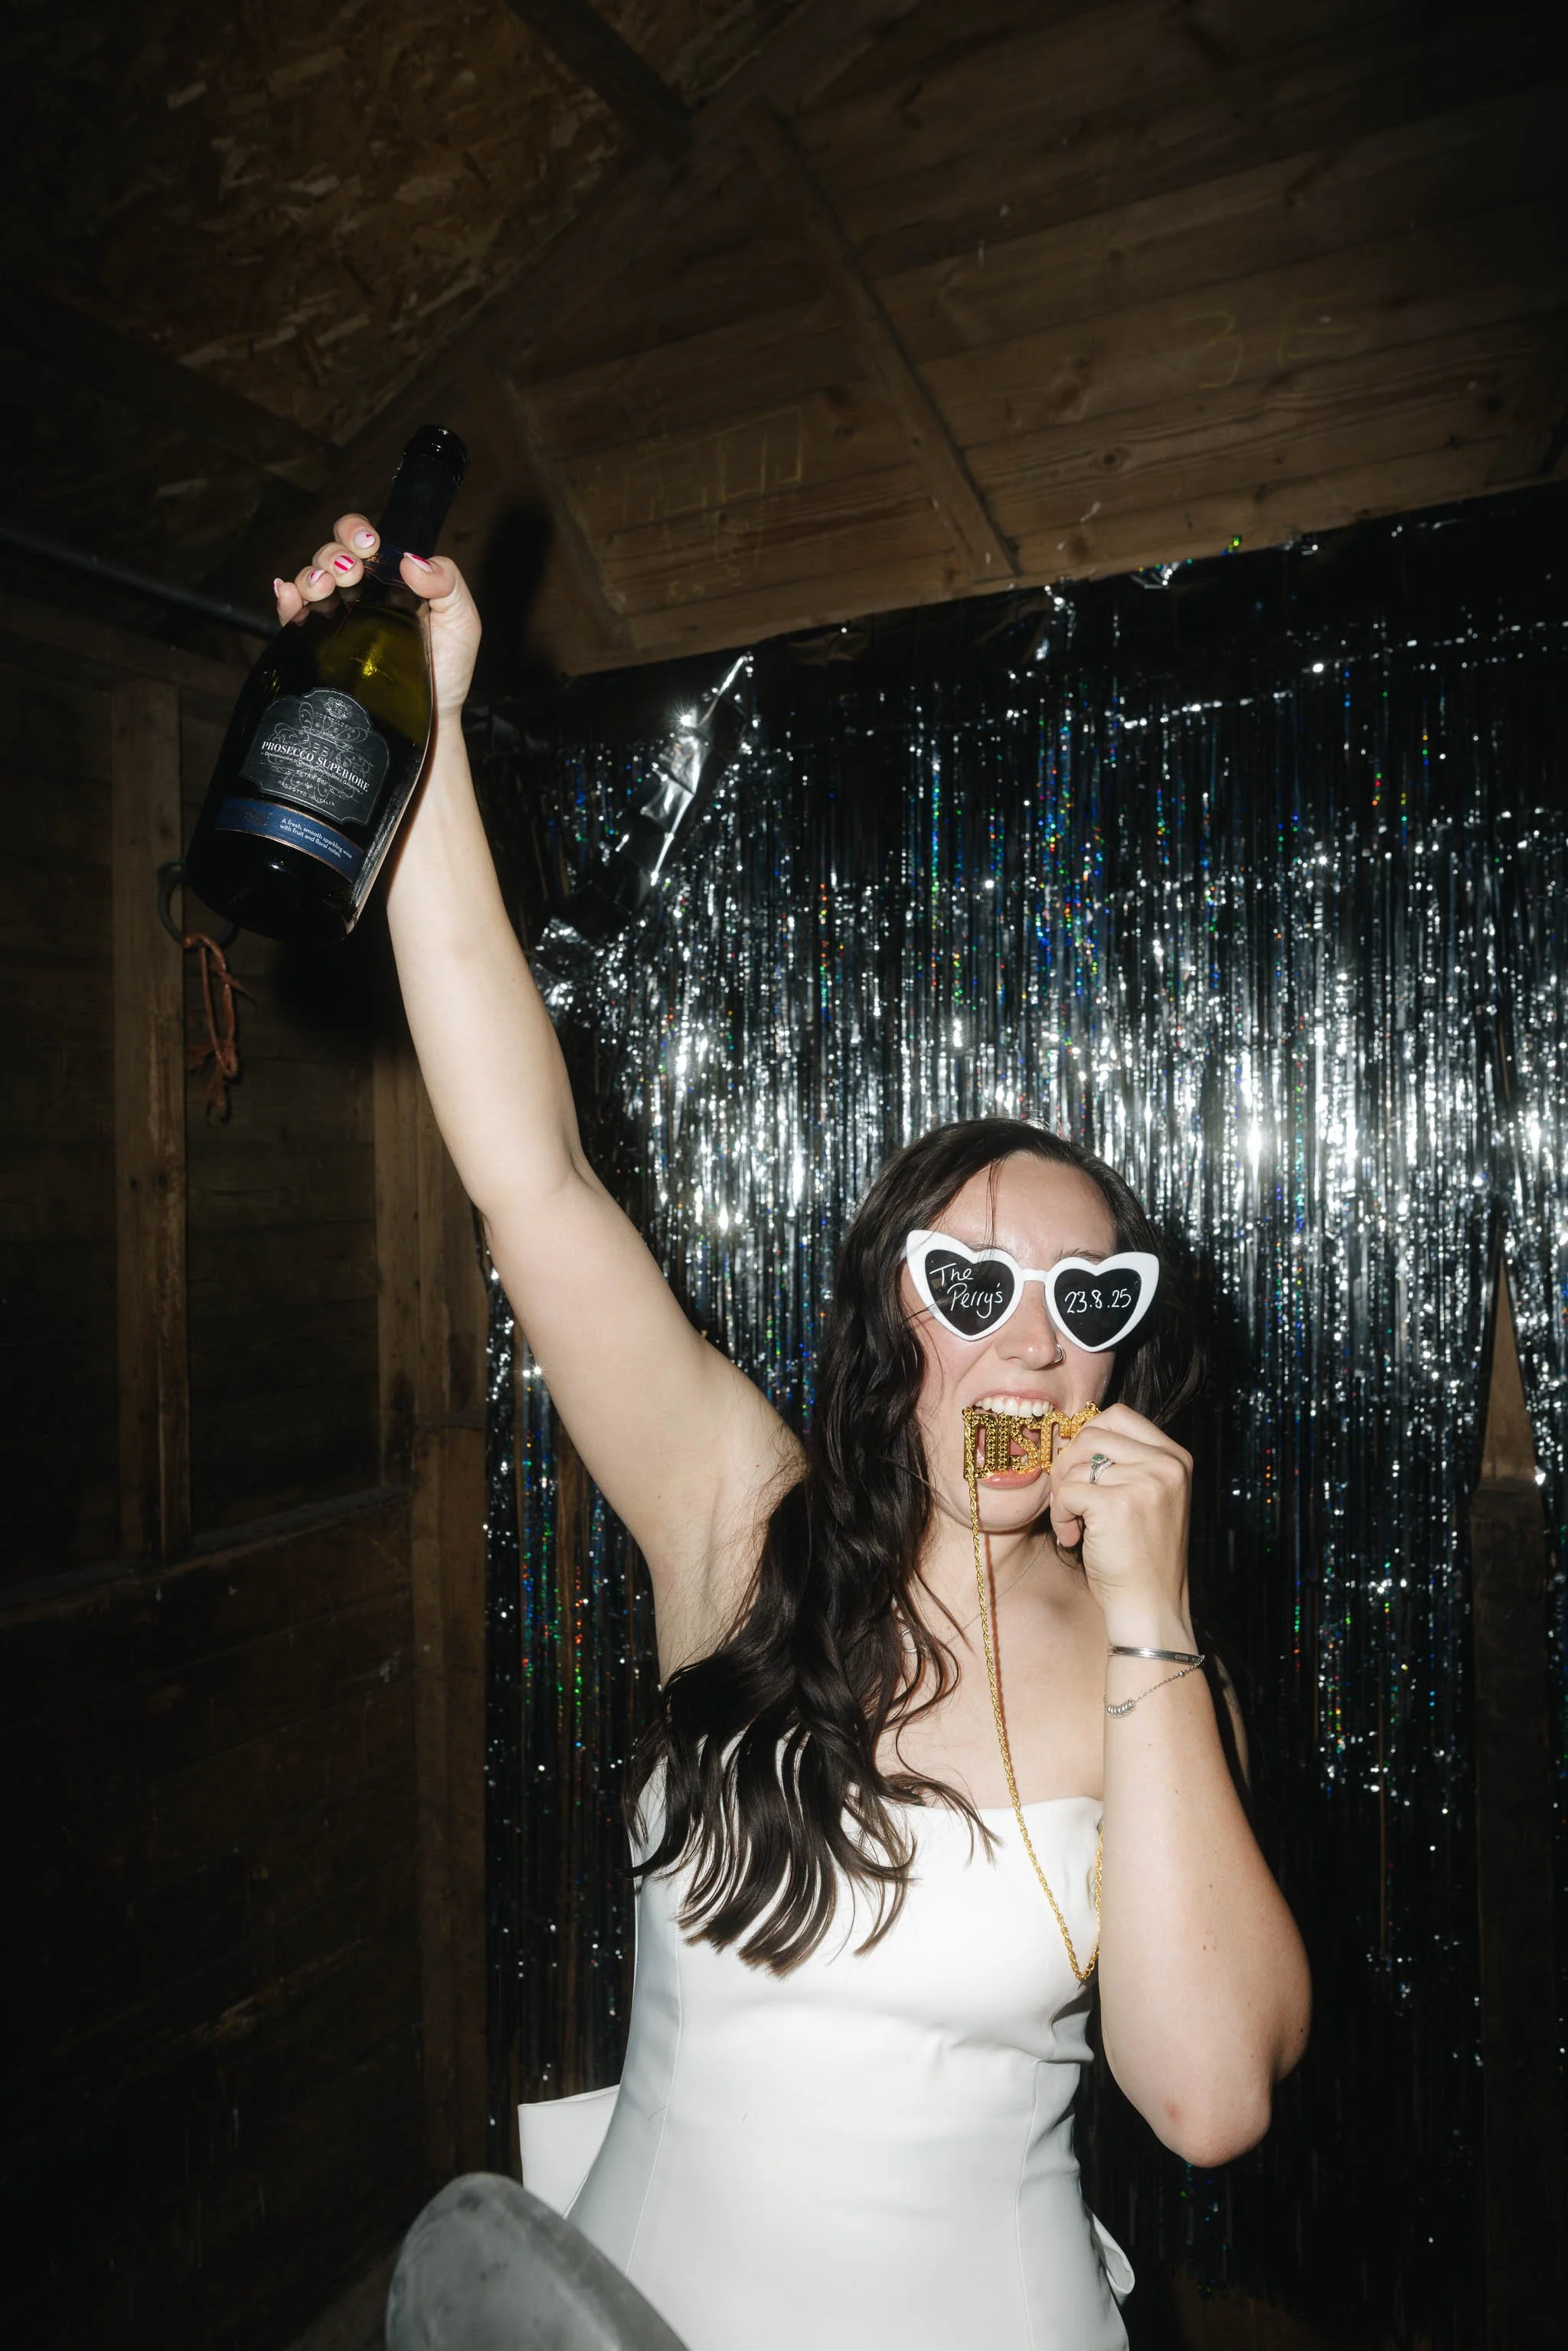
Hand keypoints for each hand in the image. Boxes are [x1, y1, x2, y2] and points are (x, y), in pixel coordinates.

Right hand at [276, 511, 480, 717]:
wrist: (429, 720)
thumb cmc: (447, 672)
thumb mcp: (462, 622)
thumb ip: (449, 583)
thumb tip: (411, 560)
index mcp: (389, 580)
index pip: (361, 540)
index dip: (357, 532)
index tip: (369, 546)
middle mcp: (359, 594)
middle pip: (330, 555)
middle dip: (334, 555)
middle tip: (350, 574)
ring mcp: (336, 618)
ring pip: (309, 580)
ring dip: (312, 576)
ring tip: (325, 589)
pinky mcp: (317, 646)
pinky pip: (291, 615)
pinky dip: (285, 599)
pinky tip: (290, 596)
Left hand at [1048, 1403, 1193, 1645]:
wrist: (1150, 1607)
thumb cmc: (1138, 1556)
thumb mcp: (1144, 1497)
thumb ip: (1122, 1462)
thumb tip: (1070, 1432)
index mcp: (1176, 1458)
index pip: (1118, 1415)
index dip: (1087, 1438)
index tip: (1080, 1471)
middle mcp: (1166, 1465)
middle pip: (1091, 1432)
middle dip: (1067, 1465)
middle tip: (1068, 1499)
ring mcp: (1145, 1483)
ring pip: (1075, 1461)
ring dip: (1063, 1494)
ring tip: (1073, 1524)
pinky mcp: (1118, 1505)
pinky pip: (1067, 1491)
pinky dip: (1059, 1516)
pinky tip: (1073, 1538)